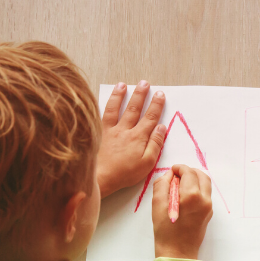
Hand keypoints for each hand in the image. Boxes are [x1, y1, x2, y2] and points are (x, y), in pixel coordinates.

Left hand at [96, 80, 167, 197]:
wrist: (99, 177)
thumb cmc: (124, 173)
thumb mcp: (147, 163)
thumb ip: (155, 144)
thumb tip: (161, 128)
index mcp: (138, 137)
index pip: (150, 117)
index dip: (156, 105)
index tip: (160, 94)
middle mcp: (124, 129)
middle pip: (134, 108)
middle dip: (140, 95)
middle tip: (145, 83)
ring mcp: (109, 130)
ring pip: (115, 108)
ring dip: (120, 95)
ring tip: (123, 85)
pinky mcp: (98, 133)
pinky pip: (101, 116)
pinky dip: (103, 106)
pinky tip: (103, 101)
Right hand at [152, 164, 212, 258]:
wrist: (178, 252)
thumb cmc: (165, 231)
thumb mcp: (157, 204)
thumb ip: (162, 184)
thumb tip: (169, 174)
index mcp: (192, 195)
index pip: (189, 172)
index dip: (180, 168)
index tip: (172, 170)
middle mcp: (204, 199)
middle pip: (201, 175)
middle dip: (189, 171)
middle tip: (177, 175)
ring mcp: (208, 207)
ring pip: (206, 184)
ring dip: (195, 179)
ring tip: (180, 184)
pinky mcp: (209, 213)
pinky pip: (205, 194)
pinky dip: (197, 189)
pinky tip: (185, 195)